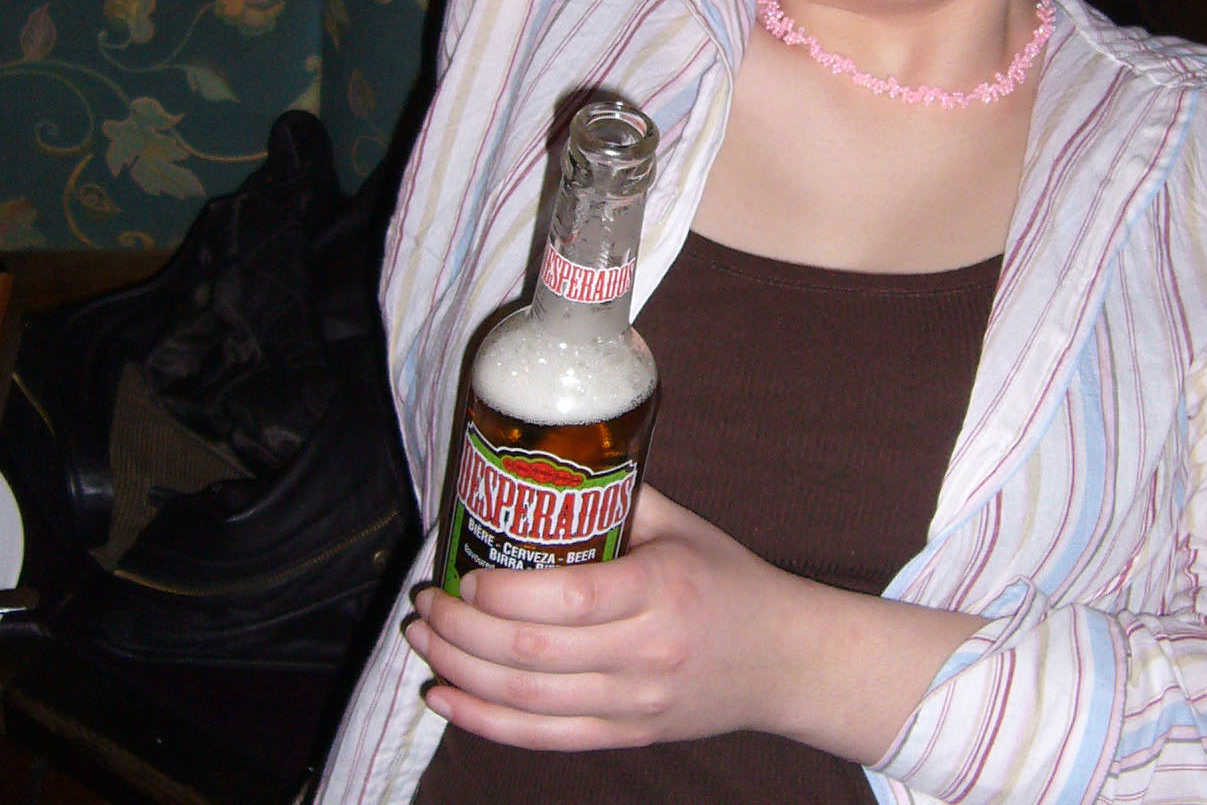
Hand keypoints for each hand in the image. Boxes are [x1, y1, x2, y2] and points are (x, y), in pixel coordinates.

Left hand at [405, 486, 804, 750]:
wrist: (784, 660)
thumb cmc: (728, 581)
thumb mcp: (683, 526)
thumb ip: (616, 500)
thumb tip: (544, 468)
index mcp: (661, 589)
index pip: (568, 599)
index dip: (503, 594)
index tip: (465, 574)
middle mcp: (647, 652)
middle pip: (532, 654)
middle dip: (461, 629)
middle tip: (425, 603)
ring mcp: (635, 703)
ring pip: (527, 700)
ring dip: (460, 671)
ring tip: (423, 641)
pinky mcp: (626, 736)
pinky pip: (543, 738)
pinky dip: (484, 722)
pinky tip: (445, 698)